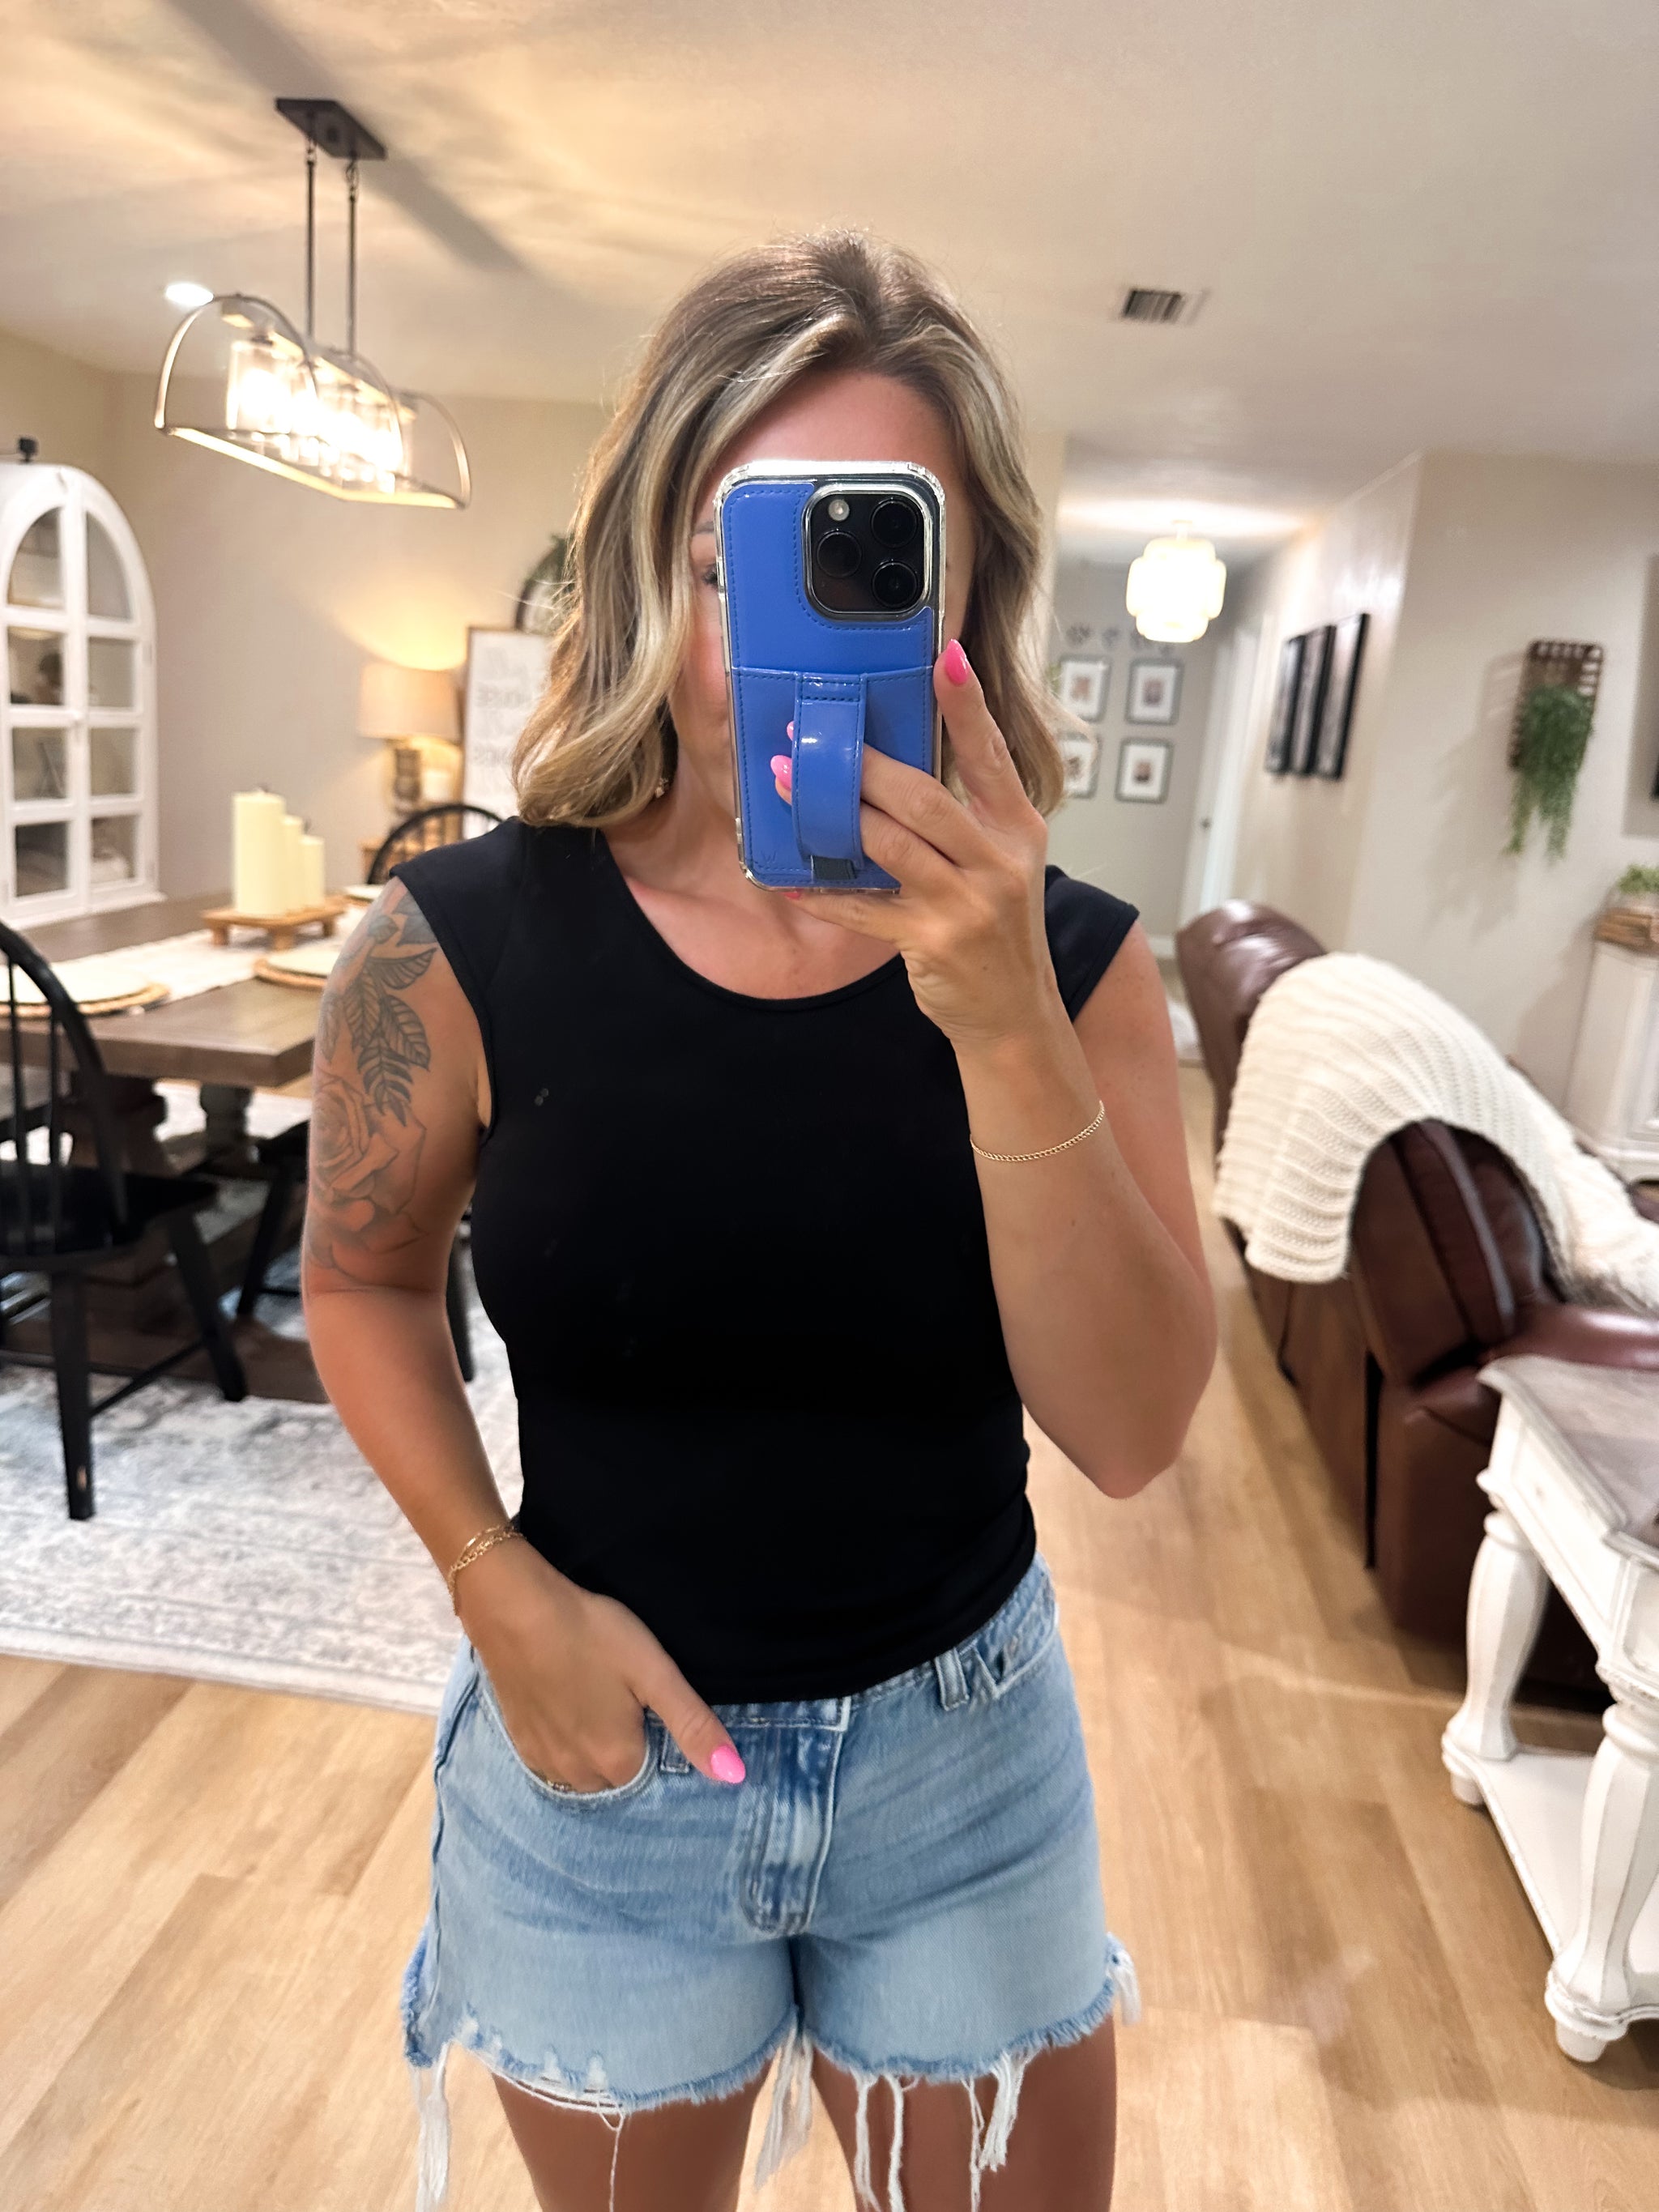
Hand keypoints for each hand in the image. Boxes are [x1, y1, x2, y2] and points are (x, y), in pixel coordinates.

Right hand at [455, 1537, 745, 1792]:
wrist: (512, 1608)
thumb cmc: (591, 1634)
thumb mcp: (653, 1672)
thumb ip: (693, 1724)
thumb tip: (735, 1775)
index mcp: (618, 1762)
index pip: (653, 1765)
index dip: (651, 1726)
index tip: (640, 1692)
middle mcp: (579, 1776)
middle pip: (618, 1772)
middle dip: (623, 1740)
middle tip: (615, 1686)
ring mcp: (543, 1762)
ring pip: (584, 1768)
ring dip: (592, 1741)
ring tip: (589, 1688)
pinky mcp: (518, 1743)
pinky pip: (554, 1757)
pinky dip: (563, 1736)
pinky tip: (561, 1695)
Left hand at [772, 640, 1060, 1049]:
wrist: (1015, 1014)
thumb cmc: (998, 930)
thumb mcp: (1000, 864)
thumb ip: (962, 818)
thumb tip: (893, 768)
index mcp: (1017, 830)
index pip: (991, 755)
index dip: (967, 705)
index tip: (943, 655)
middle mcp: (999, 862)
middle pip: (923, 797)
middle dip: (862, 765)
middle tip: (810, 738)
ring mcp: (967, 904)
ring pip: (890, 844)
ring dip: (831, 814)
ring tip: (787, 786)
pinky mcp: (933, 942)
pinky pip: (863, 908)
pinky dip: (821, 892)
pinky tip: (788, 877)